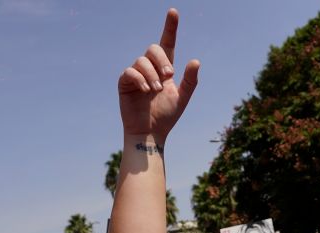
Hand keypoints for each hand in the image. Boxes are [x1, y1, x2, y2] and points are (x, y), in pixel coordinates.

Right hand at [118, 9, 199, 142]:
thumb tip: (195, 60)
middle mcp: (150, 68)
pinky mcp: (125, 83)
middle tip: (169, 75)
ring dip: (152, 74)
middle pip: (153, 48)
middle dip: (162, 60)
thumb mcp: (182, 98)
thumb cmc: (166, 116)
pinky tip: (146, 91)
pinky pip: (130, 72)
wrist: (151, 133)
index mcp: (165, 69)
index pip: (167, 44)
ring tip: (156, 90)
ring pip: (142, 60)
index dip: (170, 27)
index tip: (173, 11)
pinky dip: (140, 79)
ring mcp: (136, 74)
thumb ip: (190, 81)